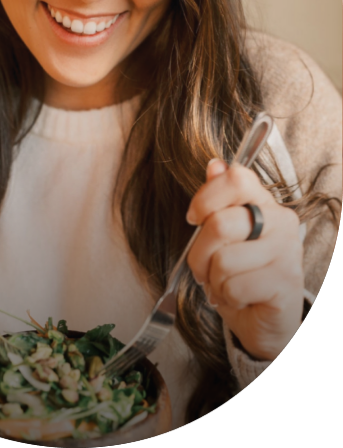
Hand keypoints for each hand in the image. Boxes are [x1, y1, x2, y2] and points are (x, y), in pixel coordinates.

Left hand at [185, 159, 303, 360]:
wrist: (264, 318)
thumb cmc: (241, 272)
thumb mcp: (224, 235)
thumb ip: (219, 200)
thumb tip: (215, 165)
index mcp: (264, 203)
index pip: (237, 178)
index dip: (206, 197)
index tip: (194, 218)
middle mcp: (281, 221)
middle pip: (220, 224)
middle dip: (199, 253)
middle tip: (204, 267)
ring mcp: (287, 252)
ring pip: (223, 259)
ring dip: (213, 279)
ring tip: (224, 284)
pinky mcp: (286, 283)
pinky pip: (234, 286)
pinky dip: (227, 297)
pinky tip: (239, 297)